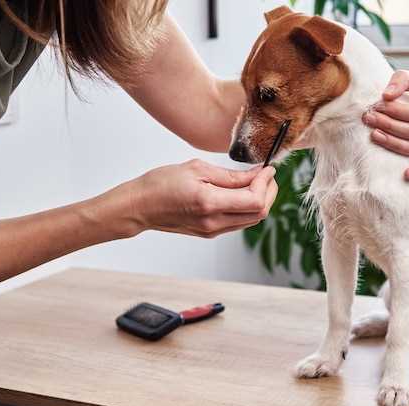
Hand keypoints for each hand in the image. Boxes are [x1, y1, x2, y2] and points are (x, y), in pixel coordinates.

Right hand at [125, 159, 277, 237]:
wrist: (139, 206)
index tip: (268, 169)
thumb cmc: (161, 183)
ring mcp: (213, 230)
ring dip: (261, 200)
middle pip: (259, 213)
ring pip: (252, 220)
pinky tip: (243, 192)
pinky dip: (248, 207)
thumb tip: (257, 174)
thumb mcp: (197, 169)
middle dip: (269, 192)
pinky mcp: (210, 232)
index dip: (266, 183)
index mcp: (210, 203)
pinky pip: (239, 222)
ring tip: (257, 182)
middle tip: (266, 175)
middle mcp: (214, 222)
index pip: (255, 200)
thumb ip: (230, 175)